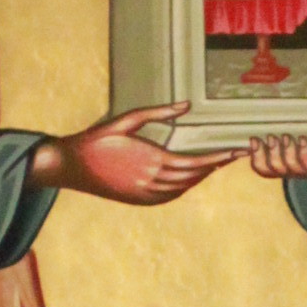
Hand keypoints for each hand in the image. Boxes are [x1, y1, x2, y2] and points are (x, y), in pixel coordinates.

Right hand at [34, 106, 232, 203]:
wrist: (71, 167)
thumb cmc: (97, 140)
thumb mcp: (126, 120)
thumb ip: (158, 113)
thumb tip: (186, 105)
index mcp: (152, 160)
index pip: (195, 163)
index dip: (218, 158)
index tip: (234, 153)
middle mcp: (152, 181)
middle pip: (194, 176)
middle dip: (215, 165)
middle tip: (232, 155)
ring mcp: (145, 194)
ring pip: (183, 188)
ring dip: (200, 177)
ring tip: (215, 164)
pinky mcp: (139, 200)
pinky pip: (169, 196)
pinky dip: (184, 187)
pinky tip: (190, 179)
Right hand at [247, 134, 306, 181]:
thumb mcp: (289, 141)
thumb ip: (274, 137)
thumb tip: (256, 127)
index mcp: (278, 166)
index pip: (260, 168)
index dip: (254, 155)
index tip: (253, 139)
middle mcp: (288, 171)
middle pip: (272, 168)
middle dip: (270, 152)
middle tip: (271, 137)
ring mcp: (303, 172)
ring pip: (289, 166)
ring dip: (286, 150)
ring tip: (287, 136)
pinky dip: (304, 151)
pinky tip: (303, 139)